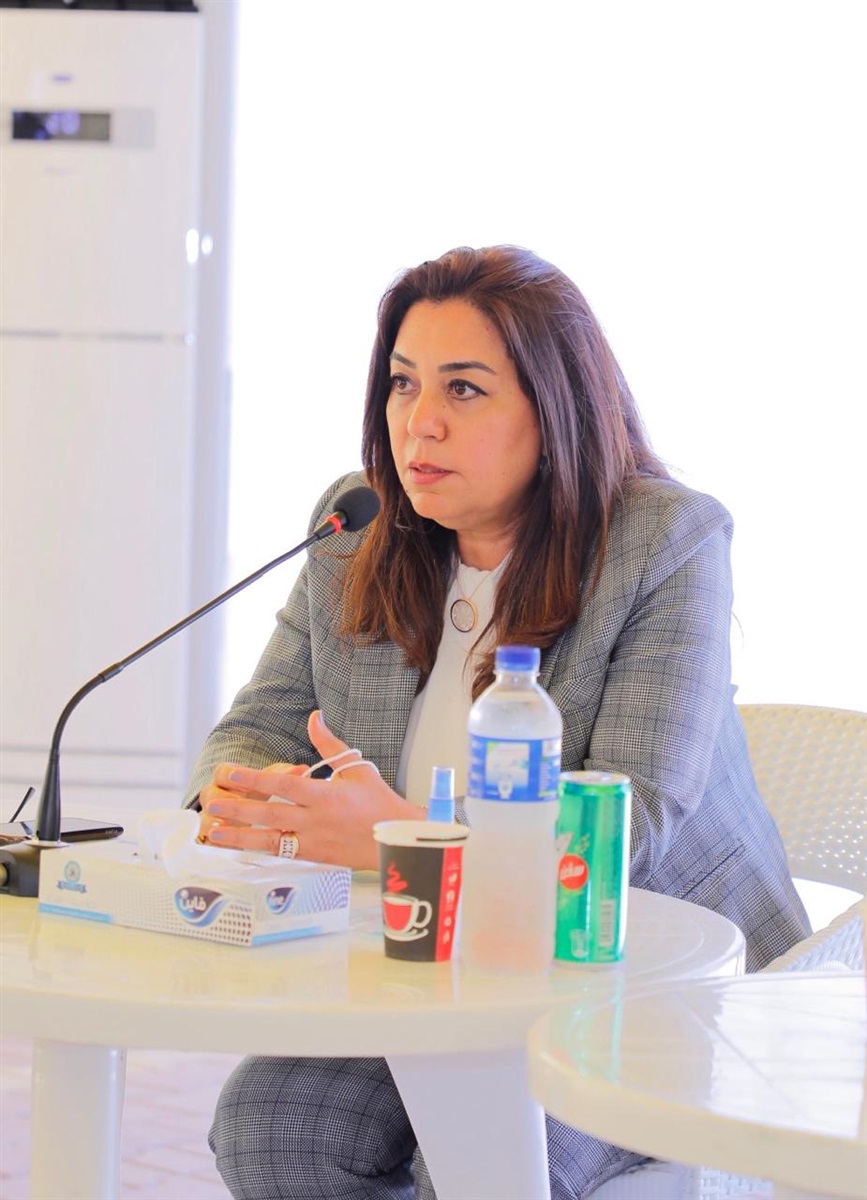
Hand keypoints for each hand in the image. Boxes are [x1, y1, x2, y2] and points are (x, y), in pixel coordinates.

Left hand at [199, 710, 423, 868]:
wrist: (398, 838)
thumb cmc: (379, 800)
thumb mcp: (356, 767)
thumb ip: (329, 744)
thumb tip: (314, 716)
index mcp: (326, 795)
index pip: (284, 785)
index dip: (255, 779)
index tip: (231, 773)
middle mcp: (316, 820)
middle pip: (270, 814)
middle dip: (238, 809)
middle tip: (211, 803)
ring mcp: (313, 841)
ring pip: (270, 841)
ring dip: (239, 837)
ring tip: (213, 833)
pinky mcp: (314, 857)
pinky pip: (281, 853)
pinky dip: (258, 850)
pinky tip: (238, 847)